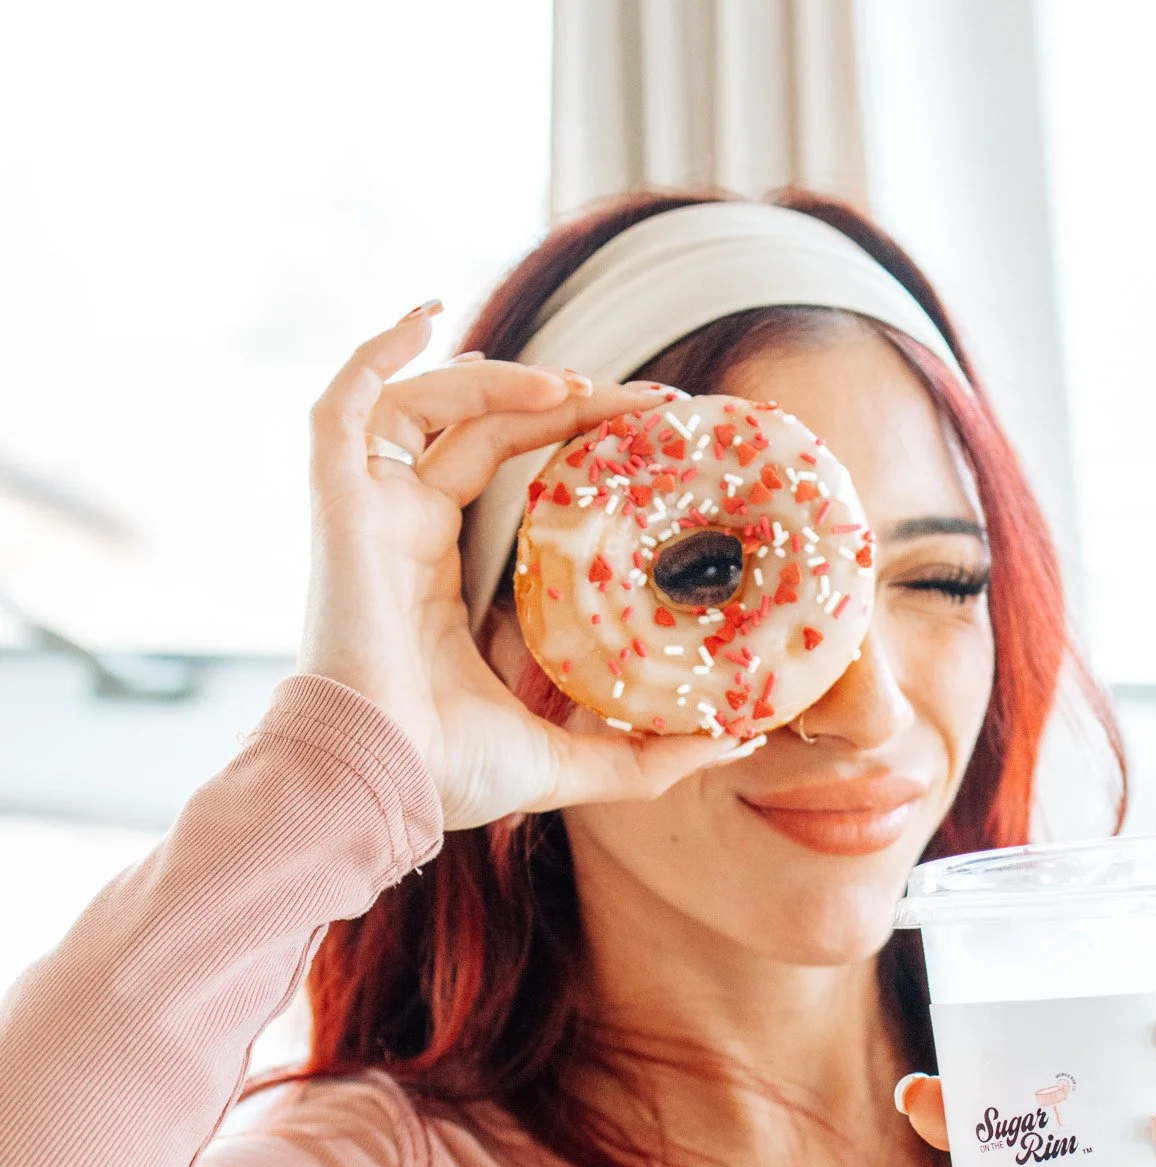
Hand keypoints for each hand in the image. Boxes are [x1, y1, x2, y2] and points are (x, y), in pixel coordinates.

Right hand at [299, 307, 750, 831]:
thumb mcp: (568, 761)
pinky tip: (427, 317)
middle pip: (480, 430)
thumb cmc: (447, 776)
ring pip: (424, 405)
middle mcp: (401, 535)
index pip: (503, 475)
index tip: (648, 432)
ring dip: (498, 380)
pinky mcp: (339, 507)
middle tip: (645, 404)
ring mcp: (367, 516)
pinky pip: (343, 405)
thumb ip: (647, 757)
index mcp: (439, 578)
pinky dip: (376, 352)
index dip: (569, 441)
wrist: (380, 783)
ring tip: (577, 387)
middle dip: (562, 402)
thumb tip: (740, 737)